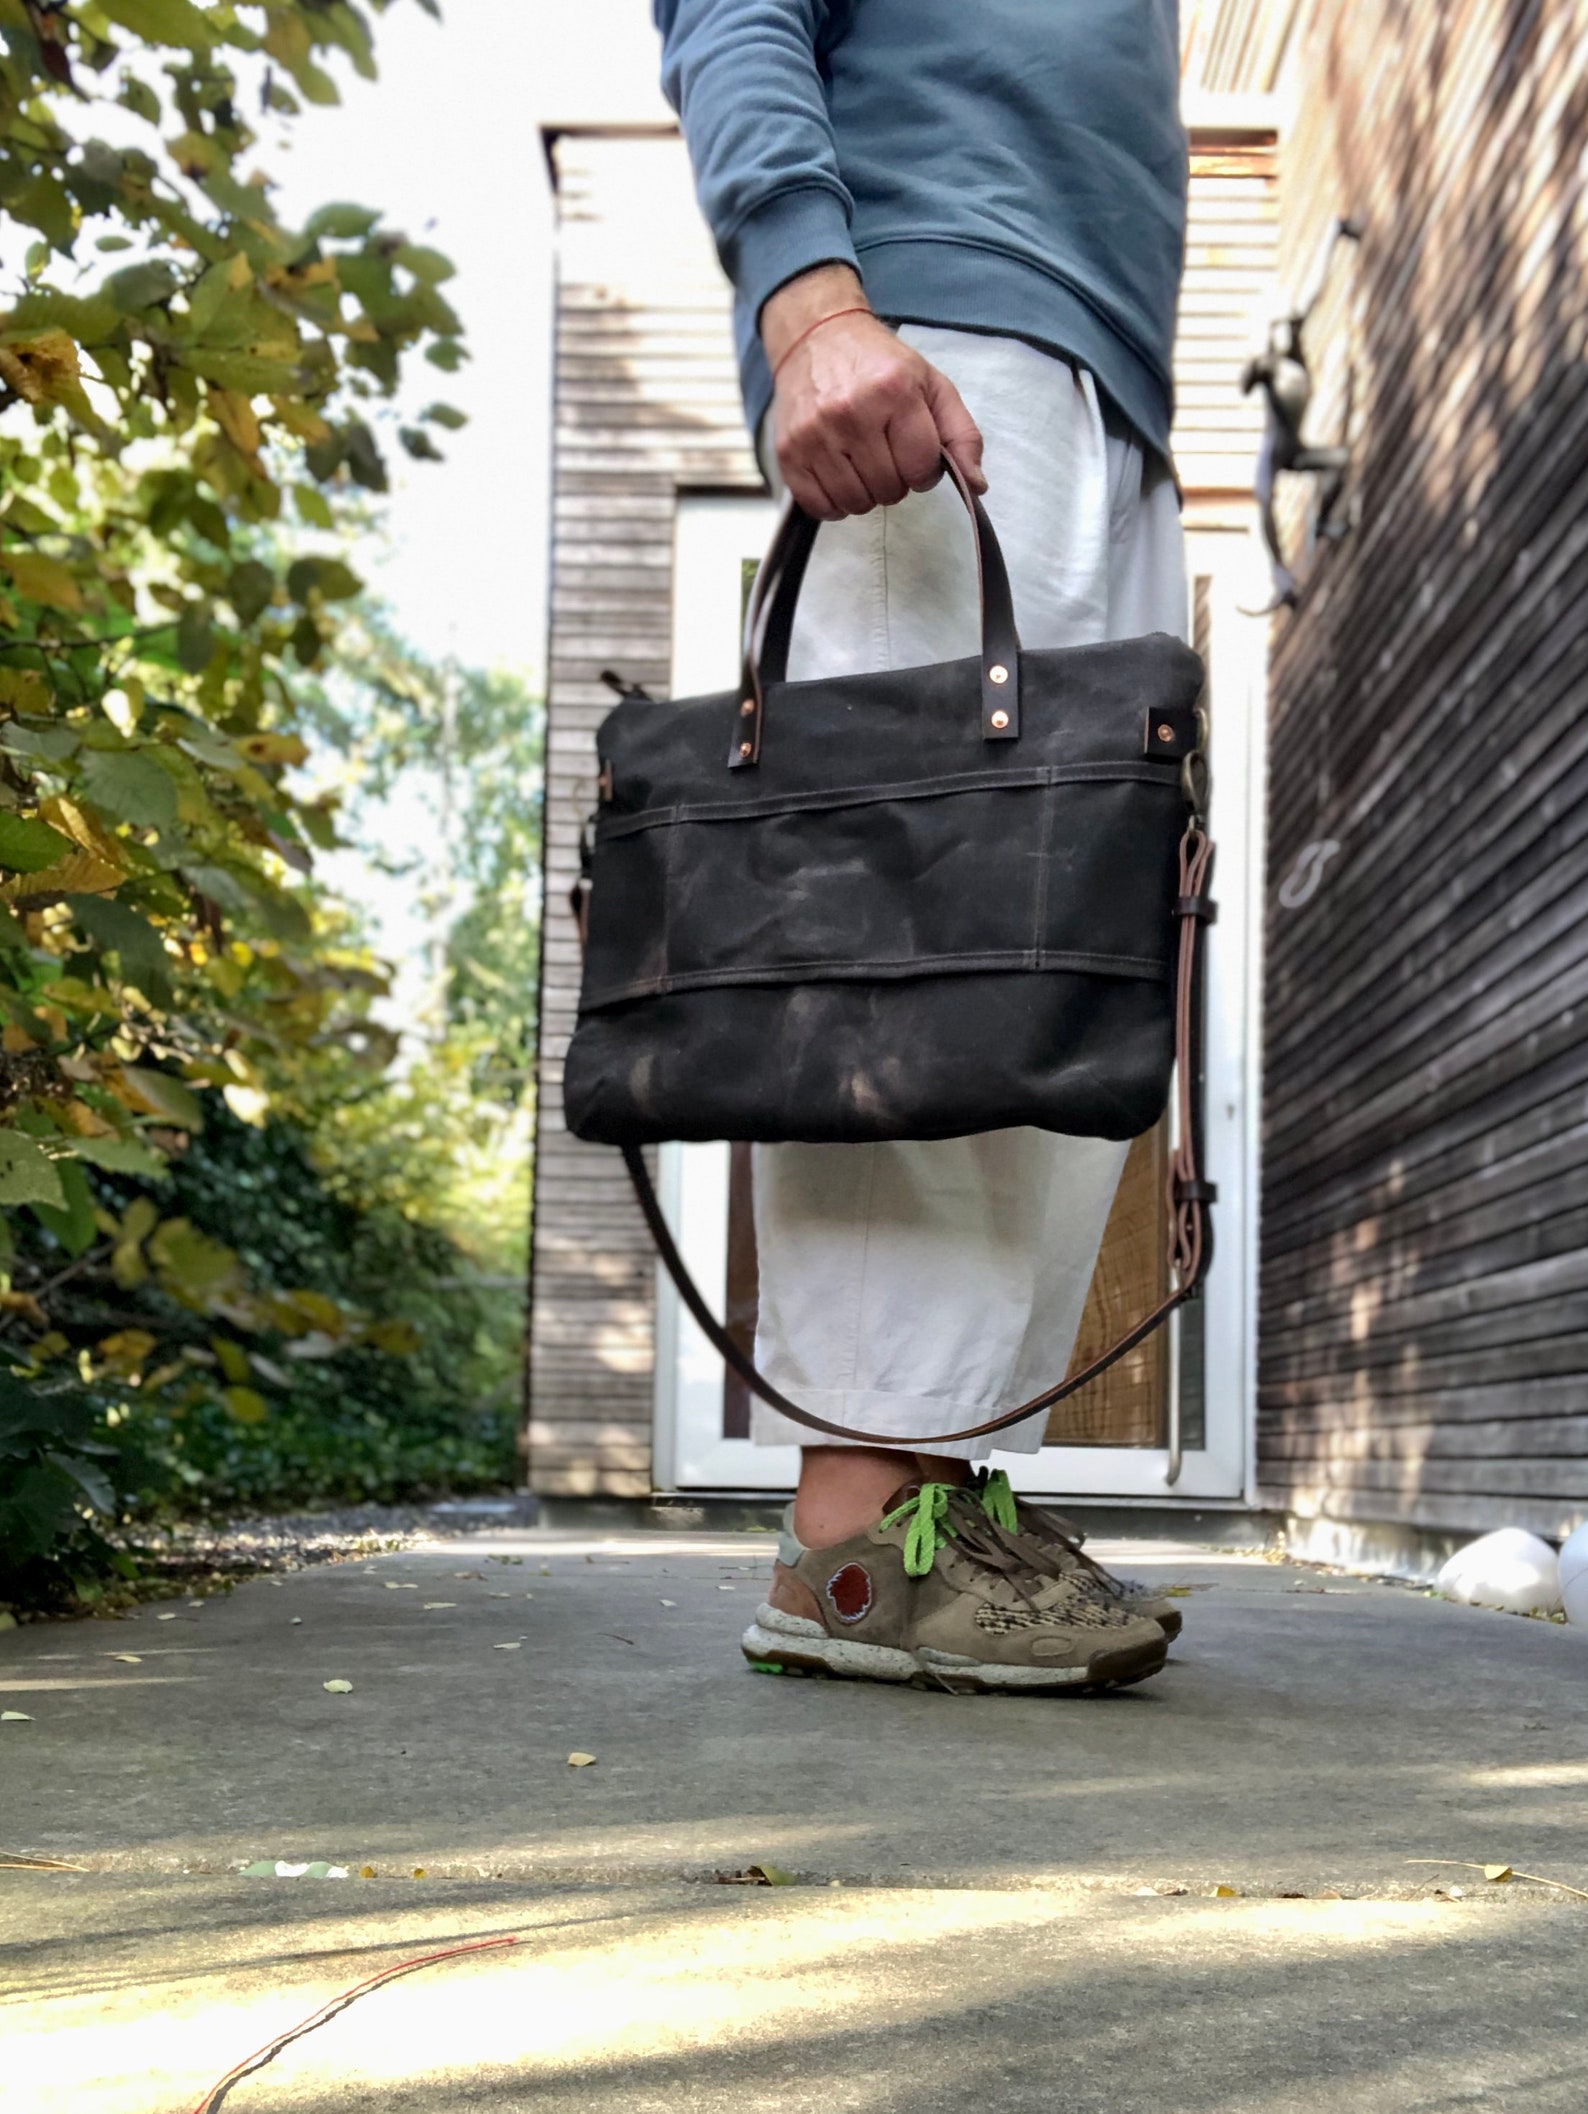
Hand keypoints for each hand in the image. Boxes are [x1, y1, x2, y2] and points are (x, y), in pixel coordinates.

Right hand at [762, 265, 985, 520]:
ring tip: (863, 463)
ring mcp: (815, 435)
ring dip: (866, 493)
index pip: (921, 468)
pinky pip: (820, 506)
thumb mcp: (931, 385)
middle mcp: (851, 413)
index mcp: (894, 392)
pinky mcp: (789, 452)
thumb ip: (961, 434)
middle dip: (896, 480)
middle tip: (887, 454)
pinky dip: (835, 502)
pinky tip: (840, 476)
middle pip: (889, 490)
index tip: (915, 454)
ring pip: (856, 503)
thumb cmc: (878, 364)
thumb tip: (976, 485)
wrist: (816, 337)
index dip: (924, 470)